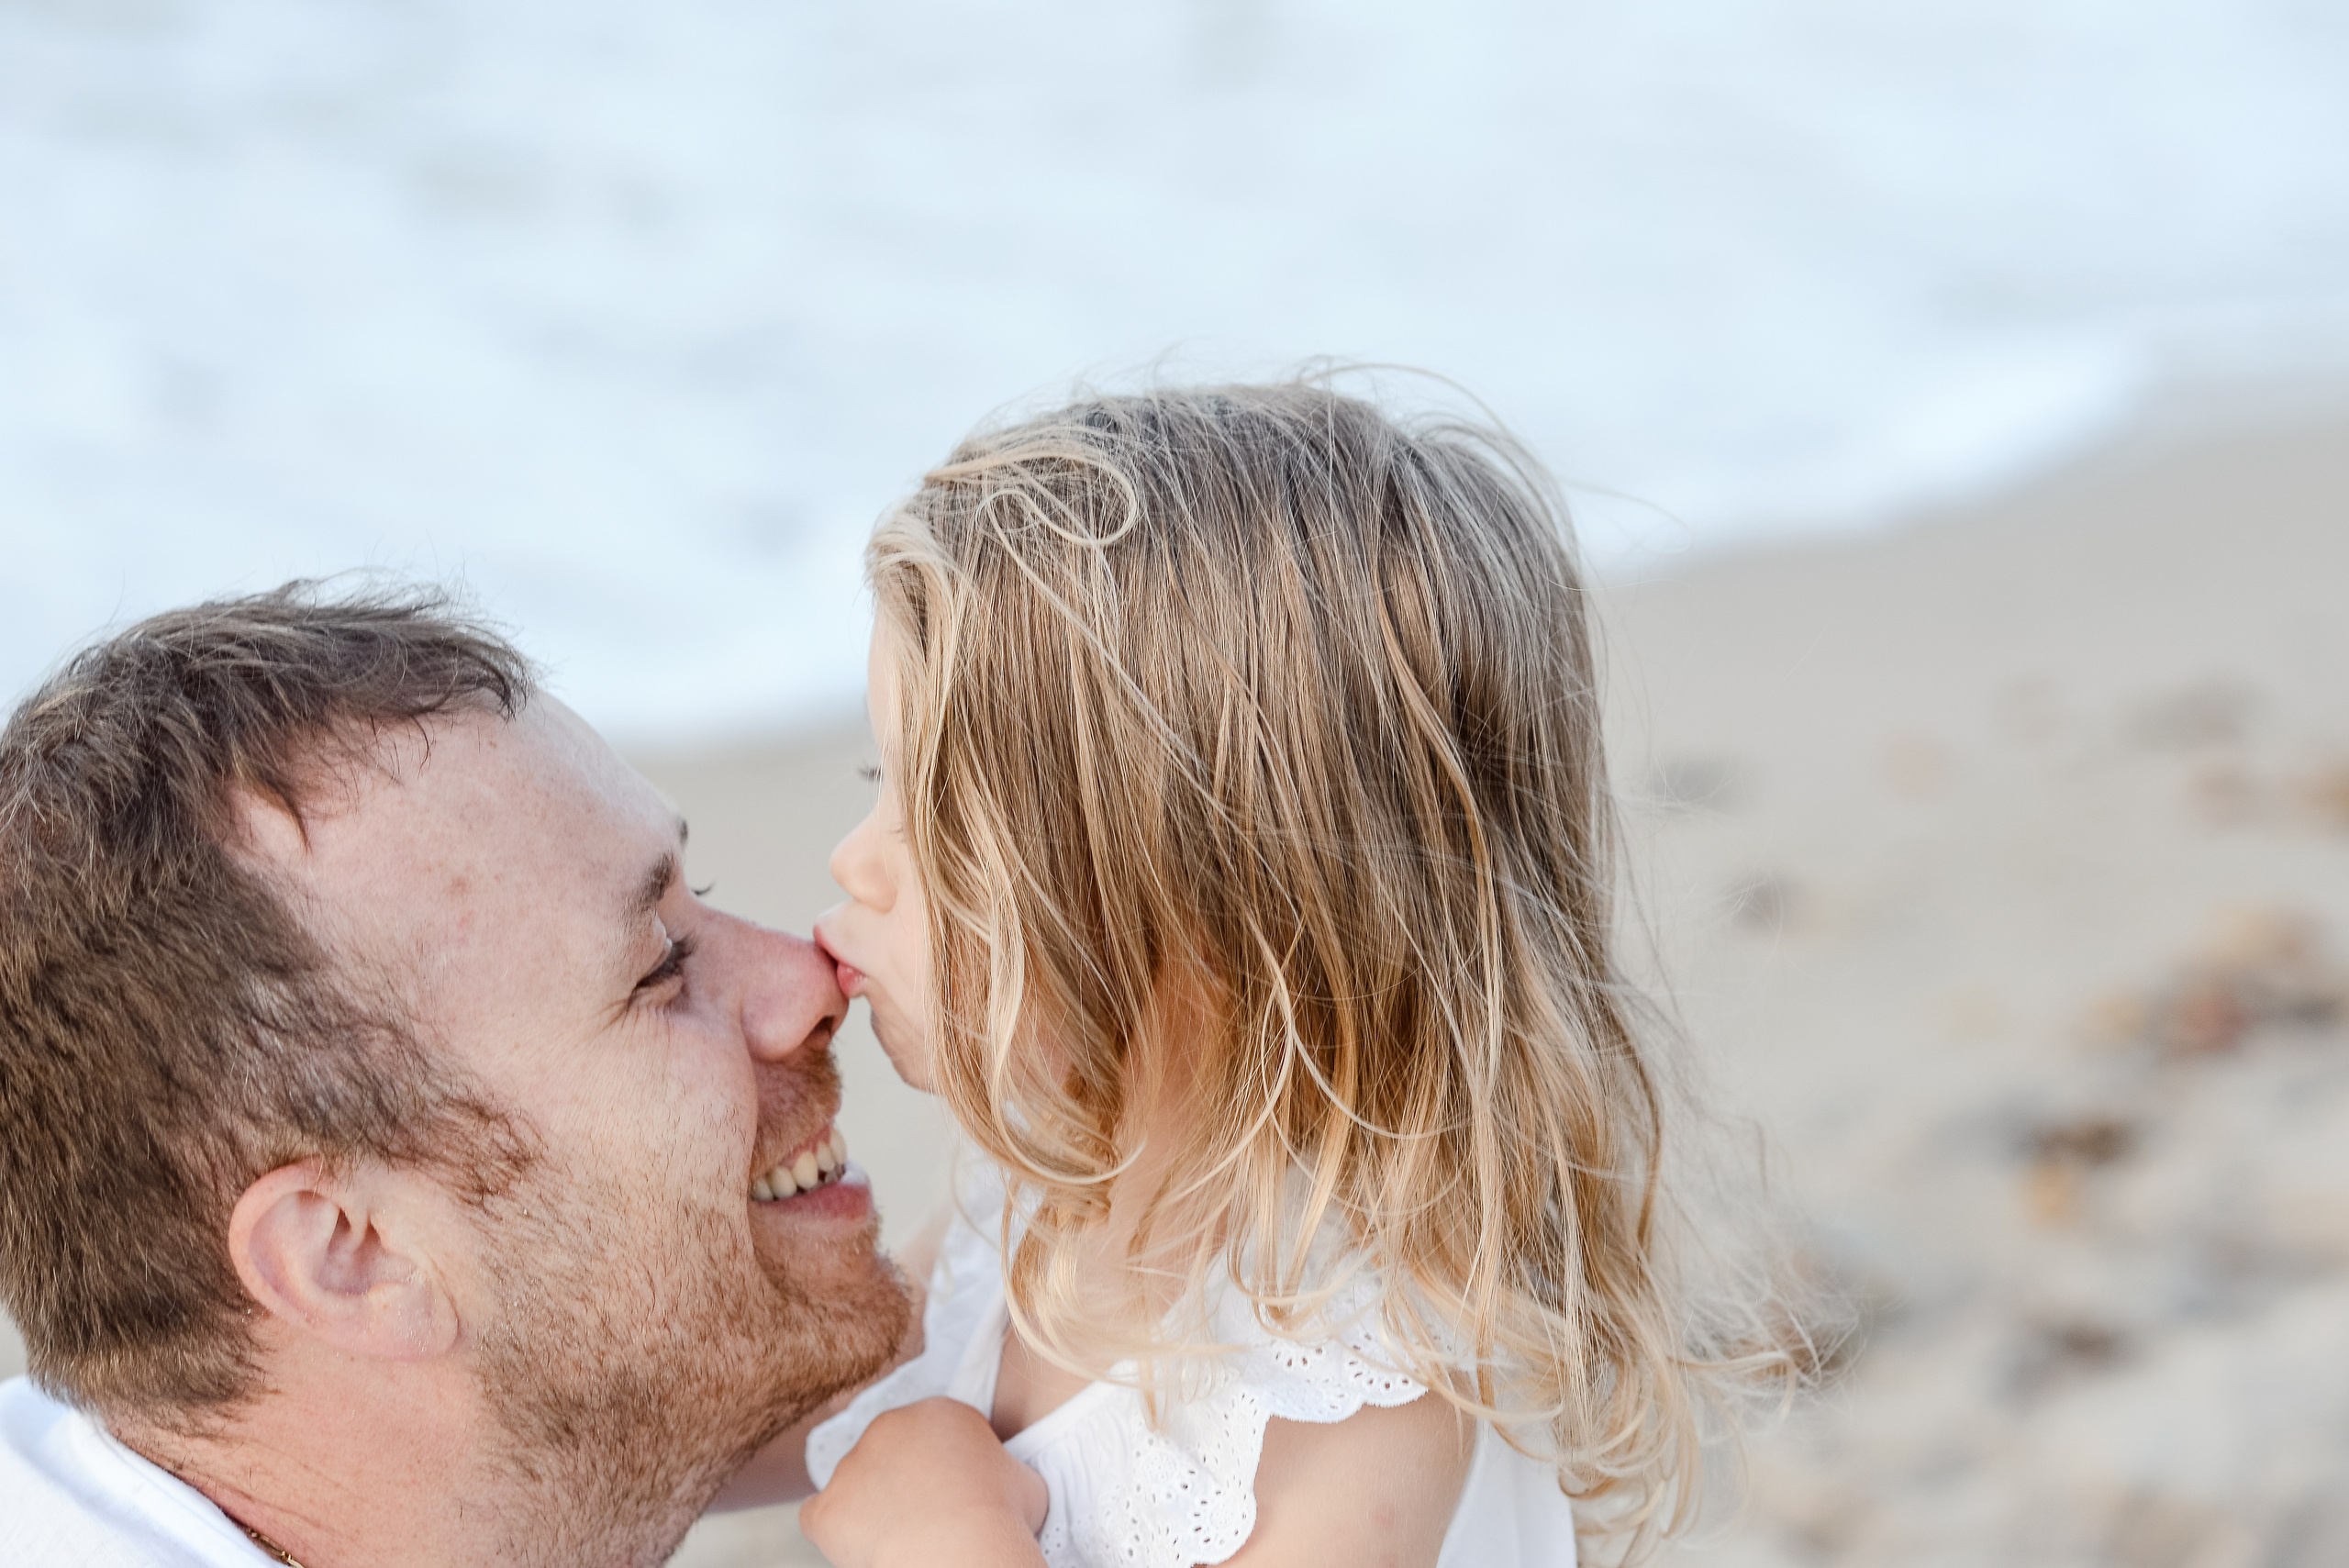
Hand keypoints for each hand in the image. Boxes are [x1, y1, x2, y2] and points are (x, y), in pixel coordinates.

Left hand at [799, 1398, 1048, 1567]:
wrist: (960, 1552)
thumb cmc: (1002, 1518)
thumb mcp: (1024, 1479)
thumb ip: (1003, 1468)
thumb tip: (1001, 1482)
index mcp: (939, 1412)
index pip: (935, 1435)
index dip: (945, 1469)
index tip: (957, 1498)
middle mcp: (889, 1426)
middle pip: (890, 1454)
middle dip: (904, 1483)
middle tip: (926, 1521)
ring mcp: (851, 1465)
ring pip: (856, 1485)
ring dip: (872, 1509)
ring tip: (900, 1543)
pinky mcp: (826, 1507)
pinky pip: (820, 1516)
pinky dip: (836, 1533)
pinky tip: (864, 1549)